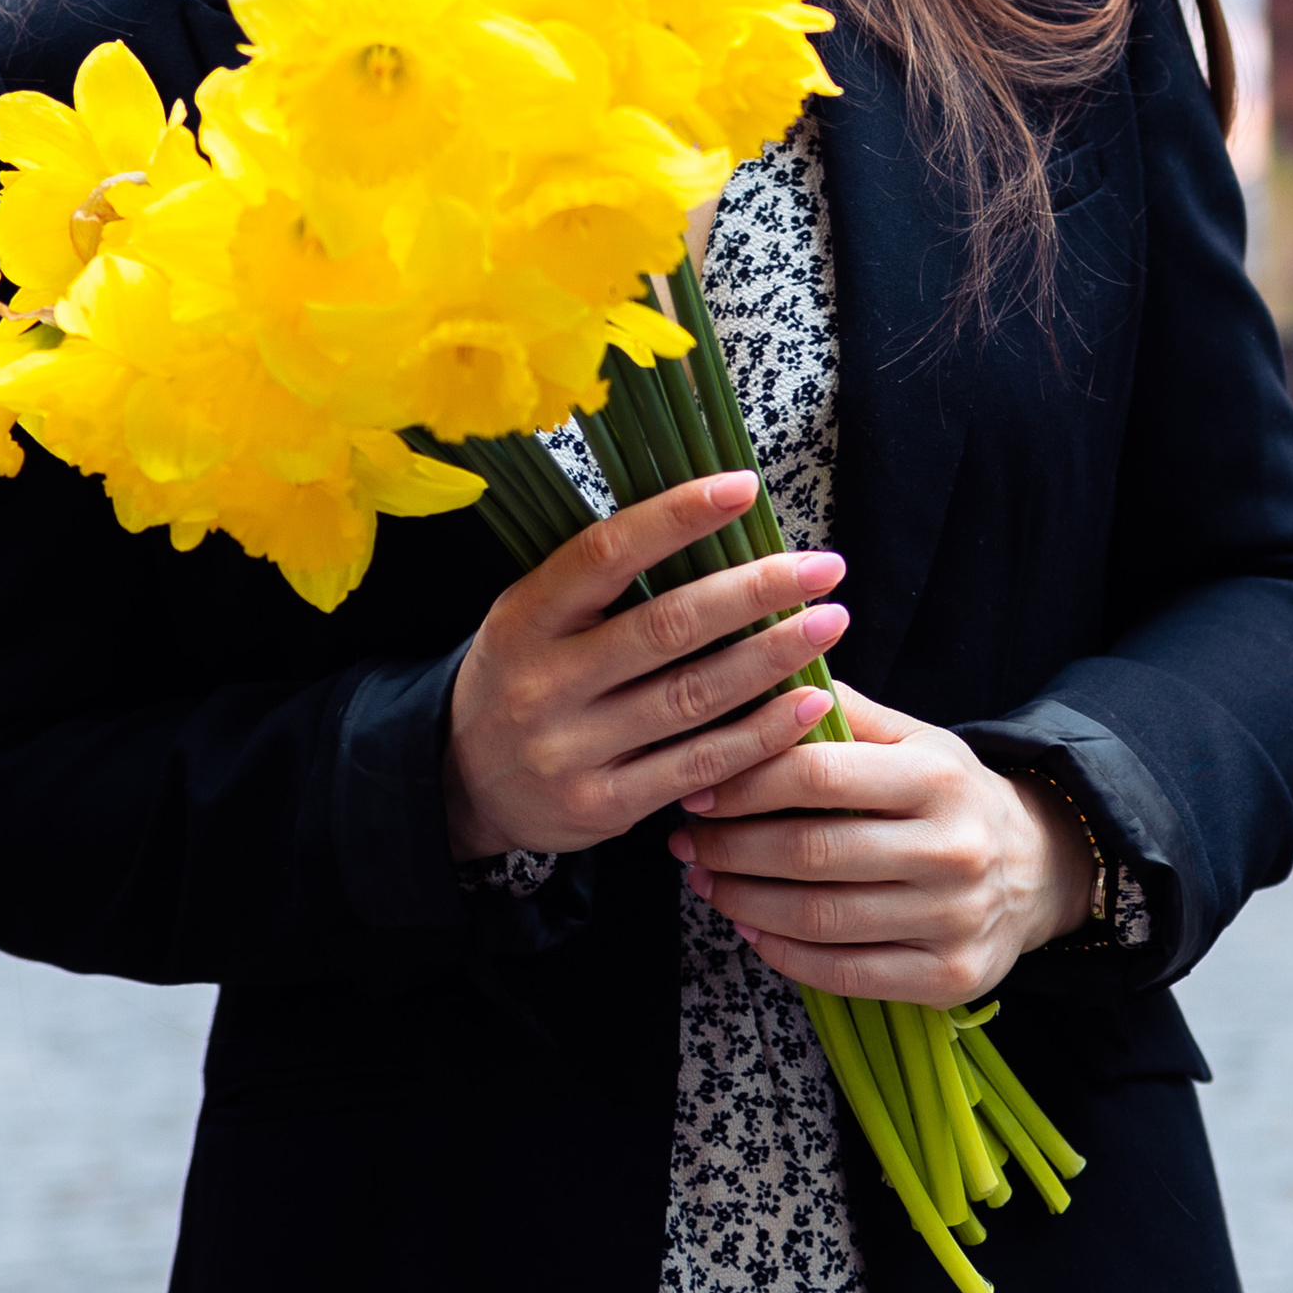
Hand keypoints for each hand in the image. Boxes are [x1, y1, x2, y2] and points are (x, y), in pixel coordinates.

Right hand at [444, 471, 850, 861]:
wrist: (463, 786)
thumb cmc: (527, 677)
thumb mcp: (535, 618)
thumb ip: (604, 582)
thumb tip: (708, 516)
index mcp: (526, 616)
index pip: (605, 554)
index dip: (676, 516)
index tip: (744, 488)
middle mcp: (544, 681)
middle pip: (666, 627)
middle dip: (754, 592)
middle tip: (824, 566)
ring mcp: (572, 749)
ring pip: (692, 696)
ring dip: (772, 657)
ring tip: (830, 623)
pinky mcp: (603, 805)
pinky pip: (699, 765)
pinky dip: (761, 735)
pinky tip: (808, 703)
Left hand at [668, 685, 1098, 999]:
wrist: (1038, 869)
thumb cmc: (952, 798)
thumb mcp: (917, 740)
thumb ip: (847, 713)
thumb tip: (767, 675)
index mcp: (938, 778)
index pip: (820, 776)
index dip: (746, 784)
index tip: (700, 789)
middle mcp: (953, 850)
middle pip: (811, 852)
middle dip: (731, 848)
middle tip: (688, 842)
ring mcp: (954, 919)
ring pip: (819, 919)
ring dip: (743, 903)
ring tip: (706, 883)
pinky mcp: (949, 976)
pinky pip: (845, 973)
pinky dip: (784, 955)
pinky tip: (752, 931)